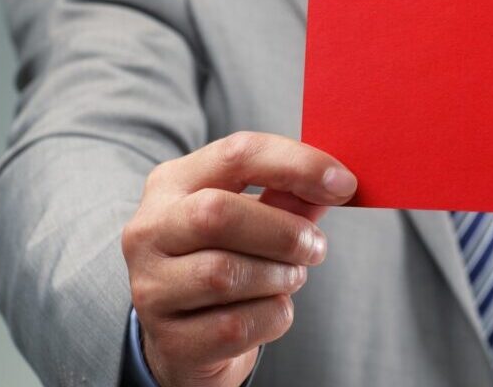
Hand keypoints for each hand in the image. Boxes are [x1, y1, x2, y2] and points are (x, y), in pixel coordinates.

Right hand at [121, 132, 357, 386]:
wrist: (187, 336)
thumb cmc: (227, 259)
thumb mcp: (253, 219)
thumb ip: (288, 198)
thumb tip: (332, 184)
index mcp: (172, 183)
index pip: (236, 154)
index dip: (297, 164)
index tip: (344, 184)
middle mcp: (149, 230)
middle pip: (217, 214)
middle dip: (283, 231)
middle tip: (315, 246)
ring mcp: (151, 287)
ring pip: (225, 274)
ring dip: (279, 277)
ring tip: (288, 277)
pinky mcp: (169, 339)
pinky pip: (237, 325)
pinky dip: (272, 317)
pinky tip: (268, 309)